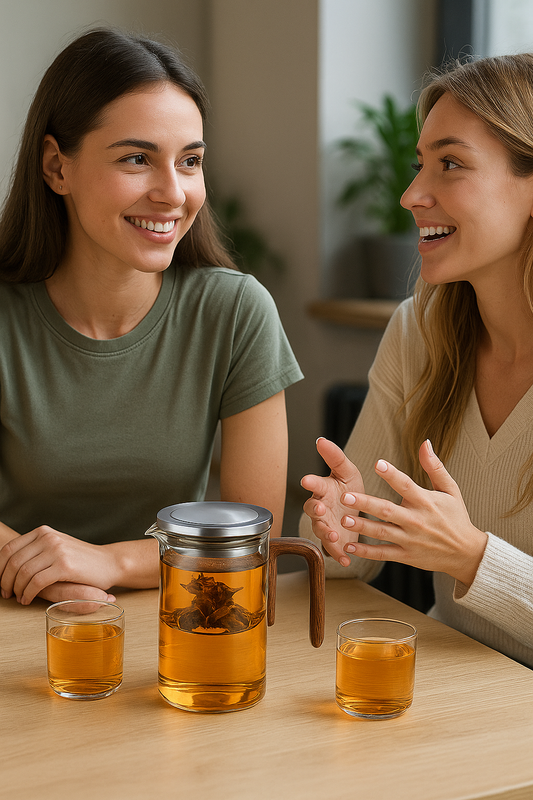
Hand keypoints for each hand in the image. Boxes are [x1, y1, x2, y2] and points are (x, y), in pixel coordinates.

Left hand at [0, 525, 119, 604]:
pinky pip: (36, 582)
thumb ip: (37, 551)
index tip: (0, 581)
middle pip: (13, 561)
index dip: (0, 568)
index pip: (9, 549)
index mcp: (43, 532)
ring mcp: (57, 550)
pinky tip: (29, 599)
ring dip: (17, 589)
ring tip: (19, 598)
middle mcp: (48, 538)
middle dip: (5, 581)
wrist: (109, 563)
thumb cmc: (82, 560)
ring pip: (23, 572)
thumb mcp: (57, 548)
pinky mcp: (65, 565)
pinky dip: (28, 593)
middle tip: (6, 594)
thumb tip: (10, 567)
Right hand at [301, 437, 365, 565]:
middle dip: (315, 510)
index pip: (314, 484)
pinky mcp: (334, 541)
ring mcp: (326, 525)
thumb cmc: (350, 489)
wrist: (359, 512)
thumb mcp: (347, 471)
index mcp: (323, 489)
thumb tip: (321, 439)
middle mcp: (321, 507)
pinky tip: (345, 559)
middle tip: (321, 509)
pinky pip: (333, 549)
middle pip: (312, 509)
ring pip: (320, 530)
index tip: (307, 479)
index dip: (310, 482)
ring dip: (326, 533)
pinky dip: (338, 554)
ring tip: (334, 536)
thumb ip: (335, 457)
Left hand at [341, 440, 487, 585]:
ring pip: (383, 533)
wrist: (467, 553)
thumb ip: (435, 467)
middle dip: (366, 504)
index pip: (407, 486)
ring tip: (344, 520)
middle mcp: (416, 521)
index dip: (393, 475)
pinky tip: (350, 547)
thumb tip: (425, 443)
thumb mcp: (451, 490)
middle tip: (347, 497)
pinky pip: (383, 554)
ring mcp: (410, 540)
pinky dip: (366, 552)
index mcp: (426, 502)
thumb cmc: (456, 517)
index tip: (378, 464)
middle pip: (388, 511)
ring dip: (363, 527)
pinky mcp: (406, 555)